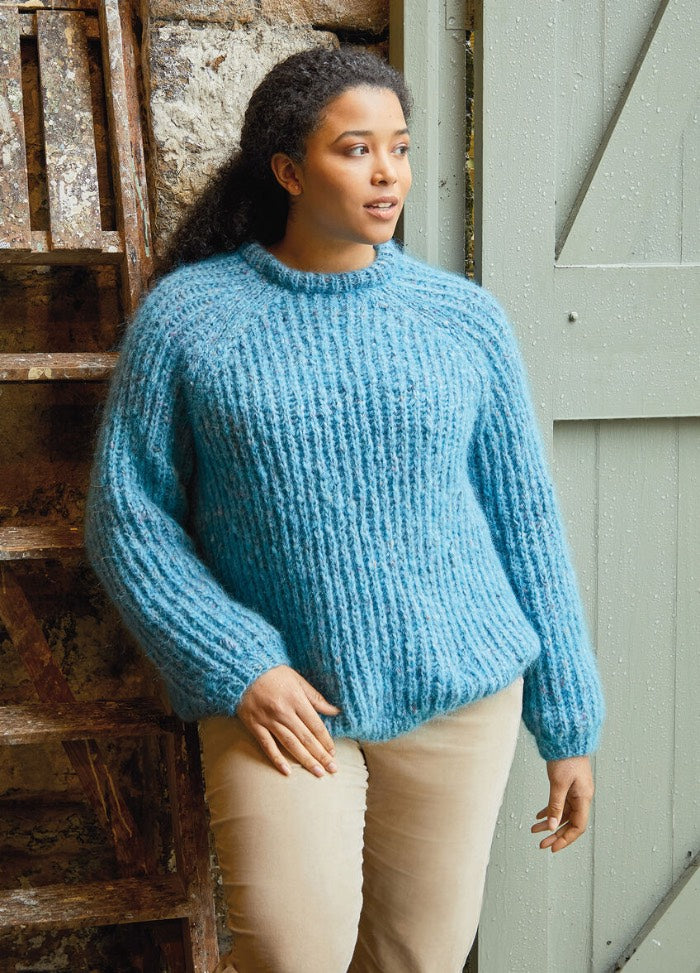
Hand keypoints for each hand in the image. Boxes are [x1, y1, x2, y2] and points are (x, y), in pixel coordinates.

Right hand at [235, 664, 341, 778]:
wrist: (243, 671)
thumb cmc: (273, 673)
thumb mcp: (297, 679)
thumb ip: (315, 697)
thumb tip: (335, 711)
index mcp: (296, 699)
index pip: (315, 725)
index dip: (326, 741)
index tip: (333, 753)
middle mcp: (283, 712)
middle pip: (305, 738)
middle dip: (320, 755)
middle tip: (332, 770)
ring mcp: (268, 720)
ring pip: (290, 744)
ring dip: (305, 760)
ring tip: (317, 773)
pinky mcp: (254, 725)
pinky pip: (267, 745)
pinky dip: (277, 759)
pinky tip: (287, 771)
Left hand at [531, 754, 594, 852]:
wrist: (566, 737)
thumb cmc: (565, 757)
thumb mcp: (558, 783)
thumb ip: (555, 805)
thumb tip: (552, 826)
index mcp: (584, 798)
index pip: (578, 826)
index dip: (566, 839)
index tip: (552, 848)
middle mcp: (581, 797)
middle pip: (570, 822)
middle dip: (556, 834)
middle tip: (541, 844)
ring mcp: (575, 791)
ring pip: (563, 813)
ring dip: (550, 823)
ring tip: (534, 830)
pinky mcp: (568, 785)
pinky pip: (560, 803)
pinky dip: (550, 810)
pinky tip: (538, 816)